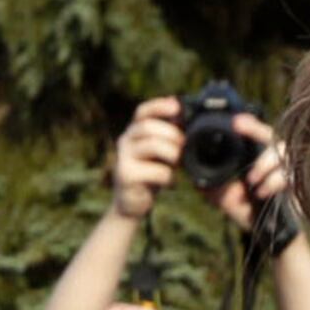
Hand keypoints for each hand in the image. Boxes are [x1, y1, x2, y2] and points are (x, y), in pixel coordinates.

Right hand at [106, 96, 184, 222]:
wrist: (132, 204)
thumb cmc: (150, 174)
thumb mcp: (160, 152)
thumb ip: (168, 135)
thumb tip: (185, 114)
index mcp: (134, 132)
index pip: (142, 112)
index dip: (159, 105)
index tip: (176, 106)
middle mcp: (125, 142)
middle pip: (147, 126)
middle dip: (171, 133)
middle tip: (184, 143)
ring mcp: (123, 159)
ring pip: (151, 145)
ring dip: (172, 152)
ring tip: (178, 163)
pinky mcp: (126, 176)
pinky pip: (156, 171)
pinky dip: (169, 176)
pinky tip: (171, 183)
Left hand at [207, 113, 288, 228]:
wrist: (271, 235)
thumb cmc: (250, 212)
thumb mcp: (226, 198)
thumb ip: (213, 185)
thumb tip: (193, 178)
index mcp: (258, 159)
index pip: (255, 135)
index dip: (248, 125)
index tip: (235, 121)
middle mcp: (274, 160)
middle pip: (270, 135)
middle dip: (255, 129)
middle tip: (238, 125)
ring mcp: (287, 169)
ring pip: (280, 152)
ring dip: (264, 164)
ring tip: (251, 180)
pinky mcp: (297, 183)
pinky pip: (287, 175)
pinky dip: (273, 182)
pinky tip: (261, 193)